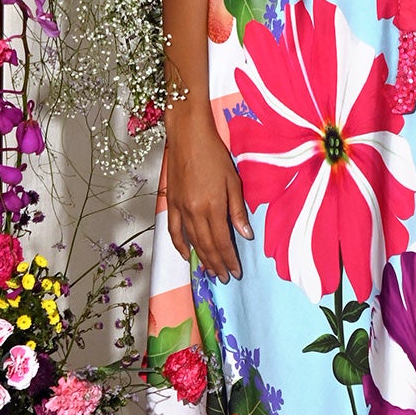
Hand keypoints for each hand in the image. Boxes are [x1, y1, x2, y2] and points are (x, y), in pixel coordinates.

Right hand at [165, 110, 252, 280]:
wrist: (188, 136)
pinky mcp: (171, 203)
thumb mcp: (233, 181)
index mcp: (213, 206)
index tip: (236, 272)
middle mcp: (194, 211)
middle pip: (206, 246)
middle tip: (225, 278)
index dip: (229, 259)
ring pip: (191, 241)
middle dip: (217, 264)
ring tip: (211, 272)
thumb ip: (237, 210)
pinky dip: (179, 245)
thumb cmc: (215, 155)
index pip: (222, 241)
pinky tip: (187, 255)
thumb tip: (245, 235)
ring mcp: (180, 208)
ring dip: (202, 259)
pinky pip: (174, 230)